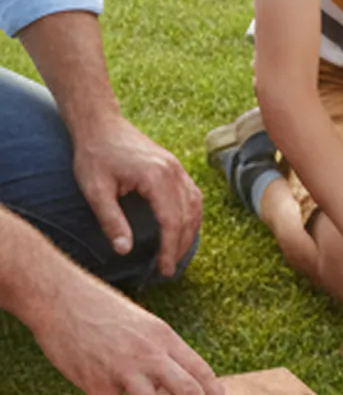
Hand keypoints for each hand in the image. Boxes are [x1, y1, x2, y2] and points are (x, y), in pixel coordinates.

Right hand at [31, 267, 233, 394]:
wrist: (62, 297)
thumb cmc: (99, 308)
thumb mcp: (140, 322)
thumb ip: (157, 349)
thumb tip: (171, 378)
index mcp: (163, 335)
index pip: (198, 368)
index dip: (216, 393)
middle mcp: (150, 351)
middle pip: (188, 390)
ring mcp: (124, 367)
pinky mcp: (96, 380)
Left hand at [73, 115, 202, 277]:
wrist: (100, 124)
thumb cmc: (94, 155)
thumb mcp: (95, 190)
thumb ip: (111, 221)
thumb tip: (125, 251)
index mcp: (156, 177)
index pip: (172, 221)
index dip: (170, 248)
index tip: (163, 269)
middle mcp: (173, 171)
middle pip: (188, 215)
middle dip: (181, 245)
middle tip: (168, 269)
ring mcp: (176, 167)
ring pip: (195, 205)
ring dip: (190, 231)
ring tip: (176, 254)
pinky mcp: (173, 166)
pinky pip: (192, 194)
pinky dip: (191, 215)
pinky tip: (182, 228)